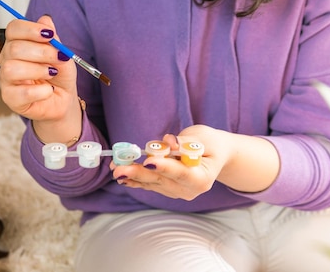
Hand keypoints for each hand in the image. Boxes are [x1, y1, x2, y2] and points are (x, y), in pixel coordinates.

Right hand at [0, 16, 80, 137]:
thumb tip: (46, 20)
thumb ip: (53, 39)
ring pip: (11, 68)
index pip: (13, 28)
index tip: (50, 34)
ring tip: (52, 74)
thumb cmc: (59, 76)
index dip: (31, 29)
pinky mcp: (10, 99)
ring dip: (38, 70)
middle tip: (59, 58)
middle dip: (41, 52)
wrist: (63, 99)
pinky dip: (40, 91)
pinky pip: (21, 92)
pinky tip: (48, 90)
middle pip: (14, 48)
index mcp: (17, 43)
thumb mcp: (61, 54)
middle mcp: (7, 59)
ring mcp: (6, 80)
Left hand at [111, 125, 279, 198]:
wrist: (215, 155)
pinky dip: (134, 179)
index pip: (182, 174)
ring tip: (114, 167)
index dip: (165, 167)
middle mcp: (189, 190)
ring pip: (152, 183)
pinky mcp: (166, 189)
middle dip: (139, 173)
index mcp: (203, 178)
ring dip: (132, 175)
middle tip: (120, 169)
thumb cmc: (211, 144)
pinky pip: (149, 184)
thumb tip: (168, 142)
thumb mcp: (203, 138)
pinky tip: (120, 176)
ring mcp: (177, 192)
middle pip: (162, 181)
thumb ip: (185, 142)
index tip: (149, 161)